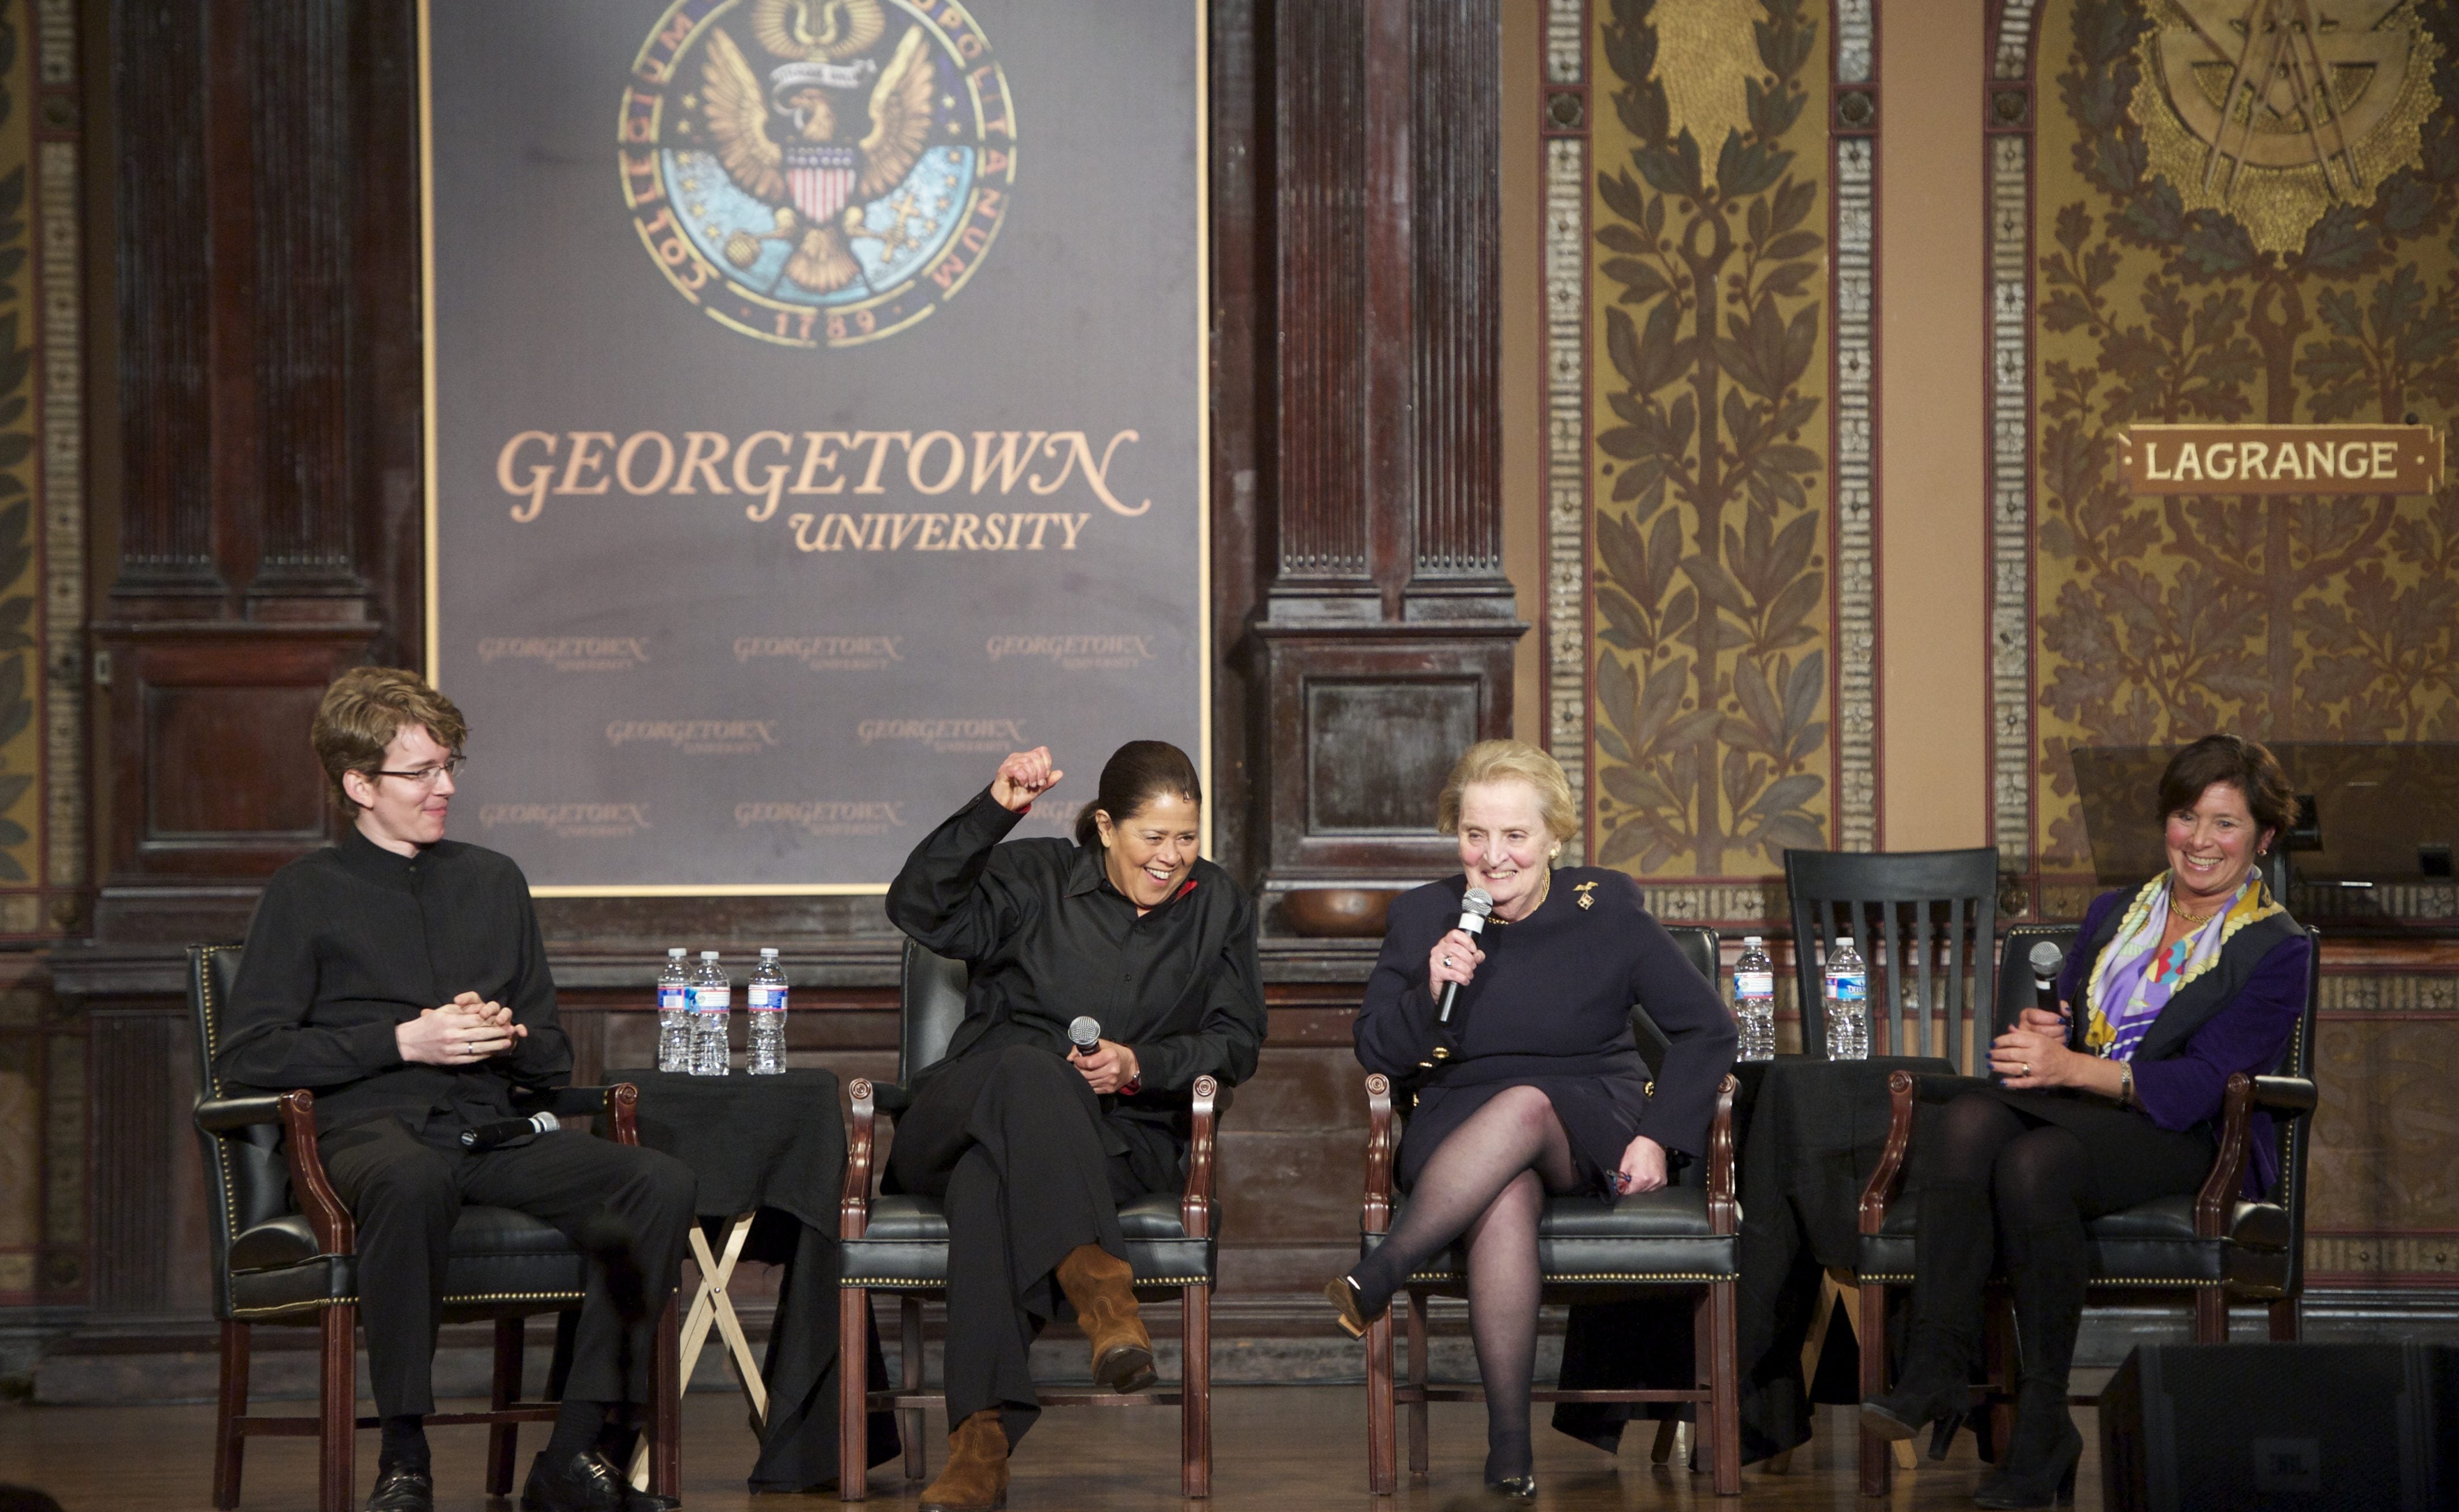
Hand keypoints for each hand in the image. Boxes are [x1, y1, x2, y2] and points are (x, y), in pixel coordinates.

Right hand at [396, 1001, 519, 1066]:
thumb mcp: (442, 1011)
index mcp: (450, 1021)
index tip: (503, 1018)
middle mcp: (452, 1035)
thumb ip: (461, 1010)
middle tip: (511, 1029)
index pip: (476, 1020)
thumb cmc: (427, 1023)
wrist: (409, 1042)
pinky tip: (492, 1052)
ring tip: (507, 1042)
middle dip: (498, 1032)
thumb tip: (480, 1008)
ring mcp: (452, 1049)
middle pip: (480, 1033)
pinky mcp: (450, 1060)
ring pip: (478, 1047)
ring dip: (495, 1045)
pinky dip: (482, 1055)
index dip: (492, 1019)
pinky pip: (470, 1058)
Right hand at [990, 747, 1063, 812]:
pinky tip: (1023, 784)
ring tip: (1030, 785)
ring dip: (1032, 776)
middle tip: (1038, 784)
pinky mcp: (1003, 770)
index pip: (1042, 750)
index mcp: (1027, 758)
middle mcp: (1018, 757)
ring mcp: (1009, 762)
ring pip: (1027, 762)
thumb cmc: (1021, 794)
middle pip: (1035, 756)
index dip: (1047, 763)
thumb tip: (1060, 773)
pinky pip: (1017, 769)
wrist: (1007, 805)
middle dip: (1041, 772)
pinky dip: (1024, 778)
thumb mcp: (1038, 788)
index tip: (1045, 777)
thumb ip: (1049, 781)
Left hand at [1069, 1038, 1139, 1094]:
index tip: (1077, 1059)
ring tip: (1084, 1070)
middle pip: (1086, 1074)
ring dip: (1082, 1077)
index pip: (1088, 1063)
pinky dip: (1088, 1083)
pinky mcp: (1109, 1089)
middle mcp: (1112, 1070)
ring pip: (1087, 1082)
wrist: (1130, 1067)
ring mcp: (1110, 1081)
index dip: (1078, 1061)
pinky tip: (1089, 1077)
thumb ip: (1084, 1047)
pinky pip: (1092, 1088)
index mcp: (1111, 1056)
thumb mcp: (1102, 1044)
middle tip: (1078, 1065)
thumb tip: (1070, 1057)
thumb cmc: (1115, 1053)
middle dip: (1078, 1069)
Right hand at [1427, 929, 1486, 993]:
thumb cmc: (1454, 970)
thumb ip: (1475, 956)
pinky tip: (1465, 981)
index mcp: (1446, 942)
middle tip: (1473, 966)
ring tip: (1469, 975)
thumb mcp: (1467, 960)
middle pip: (1457, 949)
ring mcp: (1435, 959)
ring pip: (1456, 962)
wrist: (1443, 987)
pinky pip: (1453, 974)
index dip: (1467, 941)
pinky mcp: (1435, 971)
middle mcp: (1439, 948)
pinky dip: (1462, 978)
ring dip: (1467, 970)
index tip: (1474, 950)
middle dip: (1469, 959)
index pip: (1455, 934)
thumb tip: (1478, 955)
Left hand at [1614, 1135, 1667, 1196]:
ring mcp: (1659, 1182)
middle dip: (1632, 1185)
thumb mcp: (1625, 1162)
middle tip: (1631, 1174)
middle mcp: (1652, 1182)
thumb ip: (1620, 1178)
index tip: (1622, 1184)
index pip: (1629, 1192)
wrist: (1652, 1142)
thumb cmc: (1639, 1149)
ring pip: (1645, 1190)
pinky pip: (1653, 1187)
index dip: (1624, 1188)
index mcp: (1641, 1179)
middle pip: (1637, 1192)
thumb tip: (1618, 1186)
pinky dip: (1648, 1183)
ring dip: (1641, 1185)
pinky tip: (1646, 1173)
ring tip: (1640, 1171)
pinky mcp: (1663, 1181)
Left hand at [1989, 1022, 2073, 1088]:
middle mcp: (2037, 1054)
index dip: (2000, 1041)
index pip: (2014, 1039)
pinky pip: (2022, 1083)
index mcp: (2037, 1042)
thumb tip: (2009, 1028)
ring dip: (2000, 1066)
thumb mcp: (2042, 1038)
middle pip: (2011, 1053)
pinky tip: (2002, 1081)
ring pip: (2014, 1067)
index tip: (1993, 1043)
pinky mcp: (2038, 1081)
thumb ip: (2025, 1034)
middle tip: (1989, 1055)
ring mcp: (2037, 1069)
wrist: (2071, 1067)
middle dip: (1997, 1054)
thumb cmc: (2054, 1051)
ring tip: (1991, 1064)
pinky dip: (2011, 1082)